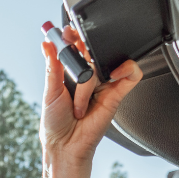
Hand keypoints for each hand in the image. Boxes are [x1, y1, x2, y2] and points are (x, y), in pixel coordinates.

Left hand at [40, 26, 142, 165]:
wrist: (65, 146)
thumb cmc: (55, 123)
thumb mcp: (49, 90)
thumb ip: (52, 66)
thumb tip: (46, 44)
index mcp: (73, 74)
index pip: (78, 47)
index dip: (74, 37)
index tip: (67, 32)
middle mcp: (90, 78)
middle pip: (93, 52)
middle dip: (84, 50)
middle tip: (75, 52)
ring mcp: (104, 85)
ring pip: (105, 63)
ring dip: (90, 79)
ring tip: (79, 99)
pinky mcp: (117, 95)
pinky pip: (132, 75)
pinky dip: (127, 69)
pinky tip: (112, 76)